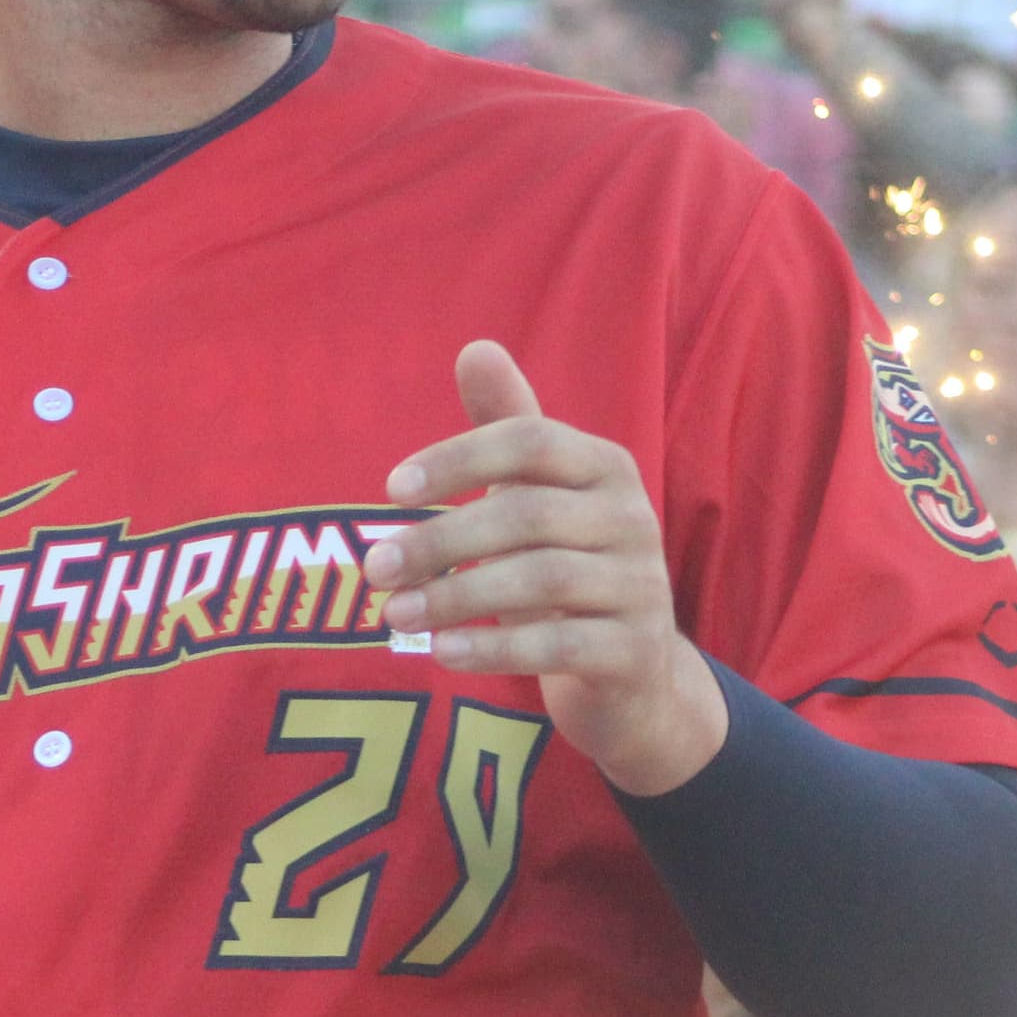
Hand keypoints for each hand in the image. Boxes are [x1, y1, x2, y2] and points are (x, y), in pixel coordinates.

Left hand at [368, 341, 725, 795]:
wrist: (632, 668)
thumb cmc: (565, 561)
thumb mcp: (537, 493)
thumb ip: (507, 425)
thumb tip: (476, 348)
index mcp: (605, 467)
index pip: (530, 441)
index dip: (458, 459)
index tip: (391, 489)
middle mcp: (632, 518)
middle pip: (528, 514)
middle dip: (442, 540)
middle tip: (375, 568)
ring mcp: (641, 586)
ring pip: (544, 581)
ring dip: (457, 596)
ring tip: (395, 613)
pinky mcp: (635, 650)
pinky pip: (560, 645)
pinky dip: (495, 647)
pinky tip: (441, 650)